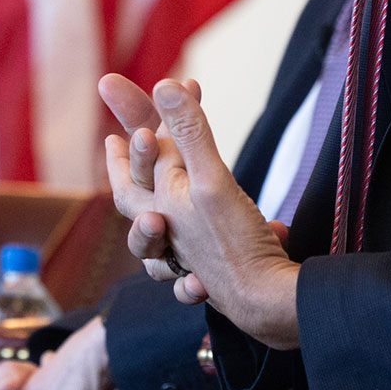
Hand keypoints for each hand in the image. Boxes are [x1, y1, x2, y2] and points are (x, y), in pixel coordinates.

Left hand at [98, 75, 300, 348]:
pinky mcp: (217, 276)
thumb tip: (164, 84)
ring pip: (162, 238)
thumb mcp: (210, 181)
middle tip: (123, 142)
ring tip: (157, 204)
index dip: (145, 121)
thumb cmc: (235, 246)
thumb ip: (188, 134)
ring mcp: (192, 256)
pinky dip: (198, 259)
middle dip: (131, 168)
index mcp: (163, 206)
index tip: (153, 98)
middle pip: (137, 198)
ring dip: (156, 215)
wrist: (266, 305)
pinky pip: (197, 269)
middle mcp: (171, 231)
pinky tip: (215, 254)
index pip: (143, 158)